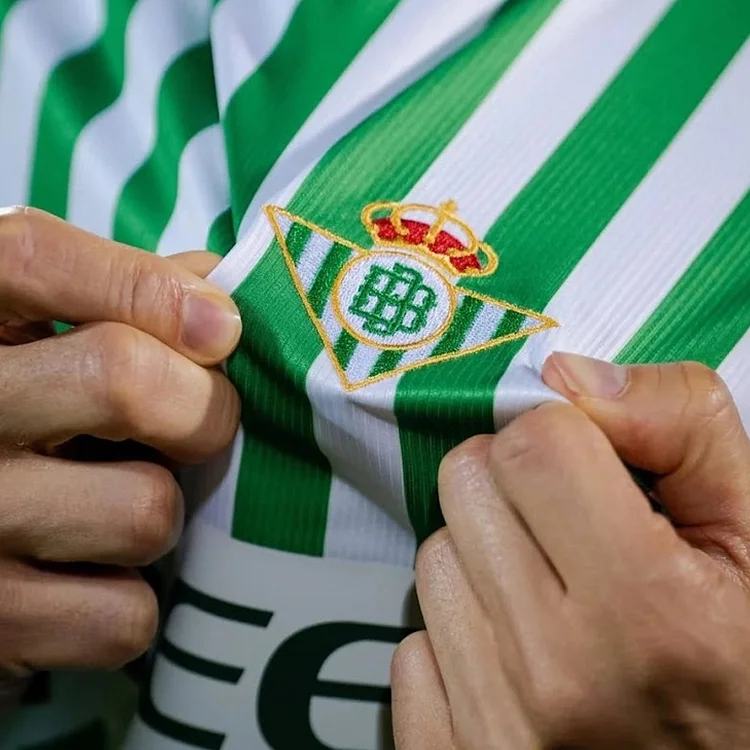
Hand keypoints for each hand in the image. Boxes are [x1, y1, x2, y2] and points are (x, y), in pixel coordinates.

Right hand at [0, 208, 240, 692]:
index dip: (146, 284)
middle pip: (121, 376)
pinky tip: (92, 580)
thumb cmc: (21, 424)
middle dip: (199, 406)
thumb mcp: (39, 344)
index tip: (221, 327)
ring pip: (145, 509)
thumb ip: (121, 299)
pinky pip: (127, 614)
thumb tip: (222, 293)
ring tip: (119, 505)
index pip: (36, 259)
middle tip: (194, 425)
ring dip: (162, 514)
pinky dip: (134, 602)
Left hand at [392, 354, 749, 748]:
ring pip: (434, 559)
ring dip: (484, 558)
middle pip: (467, 486)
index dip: (565, 435)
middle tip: (570, 526)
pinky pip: (411, 647)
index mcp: (650, 615)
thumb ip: (683, 432)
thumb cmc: (741, 667)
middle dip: (515, 482)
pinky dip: (456, 637)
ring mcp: (495, 729)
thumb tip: (568, 375)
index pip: (533, 448)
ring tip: (551, 598)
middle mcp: (559, 678)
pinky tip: (516, 659)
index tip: (592, 465)